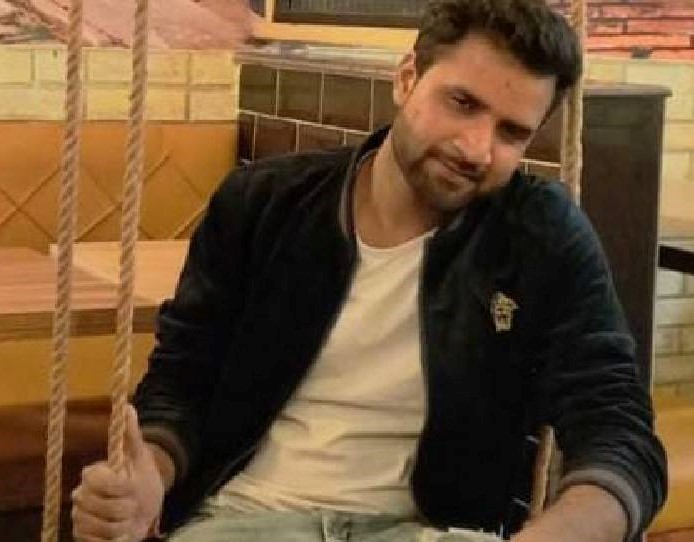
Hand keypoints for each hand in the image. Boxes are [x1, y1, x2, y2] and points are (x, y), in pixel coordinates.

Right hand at [72, 405, 165, 541]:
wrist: (143, 506)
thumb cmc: (141, 478)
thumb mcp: (141, 456)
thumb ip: (131, 434)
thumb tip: (128, 406)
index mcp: (92, 475)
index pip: (99, 482)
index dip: (119, 487)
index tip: (132, 484)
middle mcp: (80, 496)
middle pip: (103, 508)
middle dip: (126, 508)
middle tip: (134, 504)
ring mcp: (79, 518)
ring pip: (101, 528)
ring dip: (123, 525)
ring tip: (129, 517)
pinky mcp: (82, 537)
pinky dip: (113, 540)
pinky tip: (121, 532)